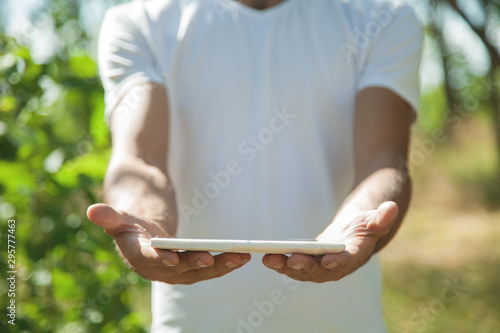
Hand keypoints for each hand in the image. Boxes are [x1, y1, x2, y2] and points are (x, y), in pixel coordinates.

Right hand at [87, 204, 250, 284]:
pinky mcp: (187, 269)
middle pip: (177, 269)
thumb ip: (109, 216)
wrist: (141, 229)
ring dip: (218, 267)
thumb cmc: (130, 220)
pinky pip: (206, 269)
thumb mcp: (119, 215)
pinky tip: (240, 258)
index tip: (172, 258)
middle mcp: (154, 268)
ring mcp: (172, 271)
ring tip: (240, 257)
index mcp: (135, 254)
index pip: (145, 258)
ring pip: (197, 272)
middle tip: (213, 256)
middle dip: (196, 264)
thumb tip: (93, 210)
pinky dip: (223, 264)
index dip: (158, 258)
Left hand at [262, 202, 397, 282]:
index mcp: (356, 255)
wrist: (357, 231)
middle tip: (291, 260)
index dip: (338, 262)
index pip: (348, 261)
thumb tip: (391, 207)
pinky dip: (282, 263)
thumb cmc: (366, 222)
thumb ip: (382, 217)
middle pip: (321, 271)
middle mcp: (338, 266)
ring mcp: (323, 267)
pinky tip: (267, 257)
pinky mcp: (311, 263)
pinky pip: (295, 266)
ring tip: (269, 259)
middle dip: (305, 267)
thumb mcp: (375, 217)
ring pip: (304, 271)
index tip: (328, 261)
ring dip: (287, 267)